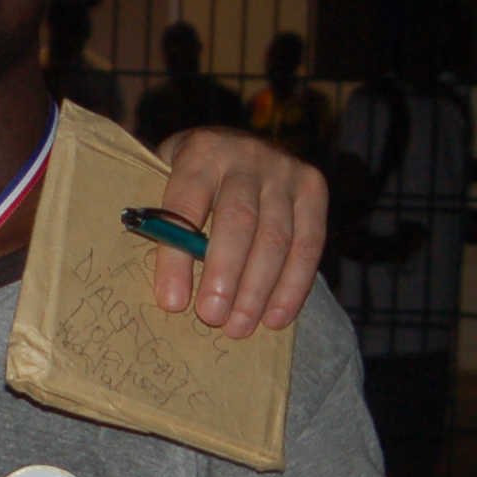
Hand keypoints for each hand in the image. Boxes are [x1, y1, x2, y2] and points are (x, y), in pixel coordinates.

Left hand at [150, 128, 329, 338]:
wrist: (236, 148)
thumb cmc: (191, 181)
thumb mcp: (165, 184)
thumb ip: (162, 225)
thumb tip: (169, 295)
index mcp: (201, 151)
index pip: (186, 204)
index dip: (177, 256)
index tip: (172, 302)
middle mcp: (247, 155)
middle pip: (237, 221)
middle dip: (225, 275)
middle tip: (212, 318)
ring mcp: (285, 170)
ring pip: (276, 237)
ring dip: (258, 290)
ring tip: (239, 328)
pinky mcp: (314, 188)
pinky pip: (309, 244)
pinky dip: (293, 286)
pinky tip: (276, 318)